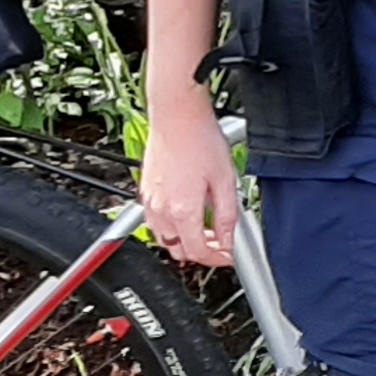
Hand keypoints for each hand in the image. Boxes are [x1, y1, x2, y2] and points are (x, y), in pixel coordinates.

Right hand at [139, 102, 241, 266]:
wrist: (177, 117)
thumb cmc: (200, 140)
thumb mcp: (226, 180)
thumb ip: (228, 215)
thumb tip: (230, 238)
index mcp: (183, 210)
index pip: (198, 251)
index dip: (216, 258)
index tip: (228, 255)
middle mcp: (161, 210)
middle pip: (178, 250)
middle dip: (201, 251)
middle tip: (220, 242)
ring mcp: (150, 202)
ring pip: (165, 238)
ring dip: (185, 240)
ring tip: (207, 227)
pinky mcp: (145, 192)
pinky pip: (156, 222)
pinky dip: (172, 226)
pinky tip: (189, 212)